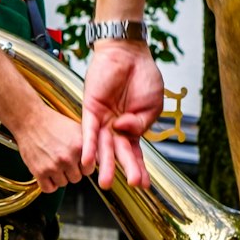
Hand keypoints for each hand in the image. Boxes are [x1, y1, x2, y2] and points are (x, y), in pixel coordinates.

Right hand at [13, 98, 89, 193]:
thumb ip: (88, 146)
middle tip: (62, 161)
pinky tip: (47, 174)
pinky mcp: (39, 172)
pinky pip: (49, 189)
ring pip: (63, 184)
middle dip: (70, 171)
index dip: (83, 166)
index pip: (89, 170)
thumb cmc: (52, 123)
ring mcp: (54, 166)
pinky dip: (48, 184)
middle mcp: (68, 157)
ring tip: (53, 163)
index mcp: (80, 147)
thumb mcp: (76, 129)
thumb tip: (96, 161)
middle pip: (76, 178)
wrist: (30, 120)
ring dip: (58, 177)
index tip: (77, 162)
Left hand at [81, 41, 163, 189]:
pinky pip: (88, 131)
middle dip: (124, 170)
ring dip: (104, 164)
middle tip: (128, 185)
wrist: (129, 53)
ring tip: (106, 182)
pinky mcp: (91, 109)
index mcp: (132, 128)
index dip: (140, 169)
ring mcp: (103, 120)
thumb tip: (125, 130)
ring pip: (103, 147)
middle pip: (119, 153)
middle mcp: (115, 128)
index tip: (145, 185)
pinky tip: (87, 161)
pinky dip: (87, 146)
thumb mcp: (153, 104)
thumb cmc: (143, 76)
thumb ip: (142, 122)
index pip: (135, 153)